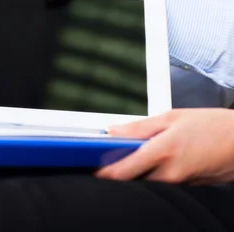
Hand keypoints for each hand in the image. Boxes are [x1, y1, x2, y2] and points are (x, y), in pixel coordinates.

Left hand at [97, 109, 233, 183]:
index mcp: (162, 152)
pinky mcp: (187, 188)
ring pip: (145, 183)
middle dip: (118, 171)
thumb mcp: (172, 117)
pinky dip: (152, 174)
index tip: (91, 165)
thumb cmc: (213, 126)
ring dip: (135, 172)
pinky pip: (161, 184)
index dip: (102, 171)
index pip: (121, 171)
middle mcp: (169, 173)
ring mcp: (179, 184)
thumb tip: (113, 132)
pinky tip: (156, 160)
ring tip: (135, 154)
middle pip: (131, 180)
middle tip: (109, 157)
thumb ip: (138, 128)